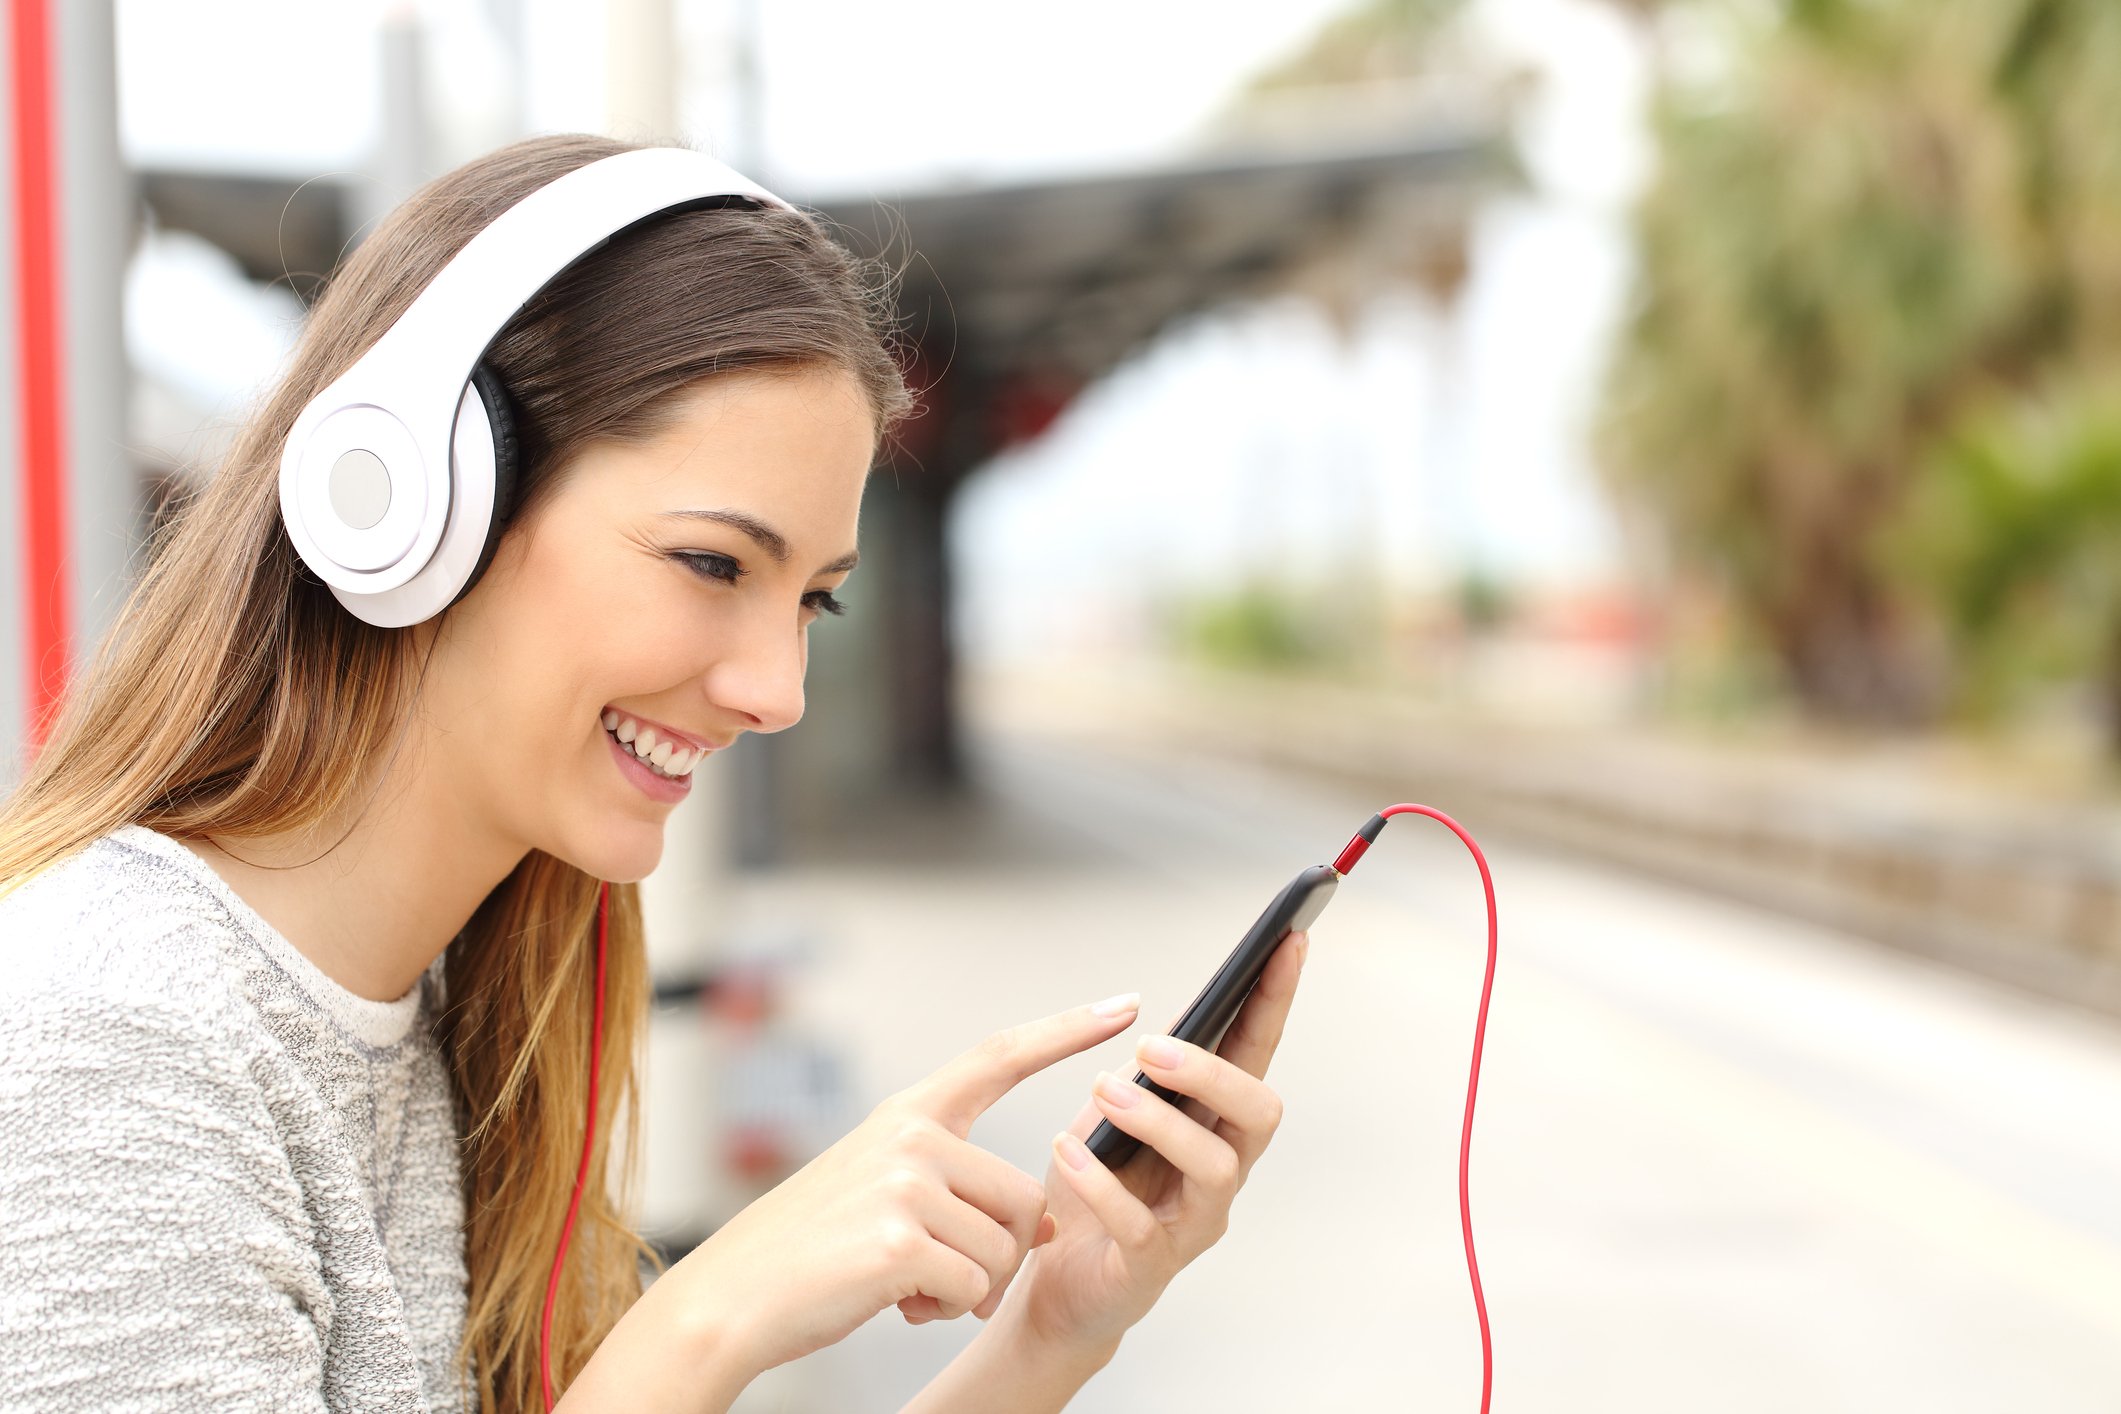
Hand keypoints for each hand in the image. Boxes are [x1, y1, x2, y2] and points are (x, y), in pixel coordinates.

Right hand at [657, 994, 1140, 1374]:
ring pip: (1006, 1250)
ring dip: (971, 1289)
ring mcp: (905, 1183)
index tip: (1124, 1004)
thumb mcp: (886, 1196)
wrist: (734, 1300)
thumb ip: (960, 1190)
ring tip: (907, 1286)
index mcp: (908, 1115)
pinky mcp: (902, 1240)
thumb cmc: (813, 1253)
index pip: (1001, 1056)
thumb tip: (1049, 1223)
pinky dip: (945, 1310)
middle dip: (1000, 1254)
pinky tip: (894, 1301)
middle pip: (1026, 1199)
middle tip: (936, 1275)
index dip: (1067, 1031)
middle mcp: (911, 1136)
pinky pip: (975, 1287)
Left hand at [1011, 928, 1307, 1352]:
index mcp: (1214, 1123)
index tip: (1288, 940)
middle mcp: (1220, 1171)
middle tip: (1152, 1049)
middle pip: (1259, 1112)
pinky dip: (1102, 1183)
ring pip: (1215, 1166)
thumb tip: (1152, 1023)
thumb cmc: (1089, 1191)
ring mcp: (1193, 1222)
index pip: (1257, 1052)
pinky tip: (1067, 1152)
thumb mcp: (1109, 1115)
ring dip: (1158, 1121)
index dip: (1275, 998)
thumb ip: (1139, 1075)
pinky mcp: (1152, 1266)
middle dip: (1212, 1073)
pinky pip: (1142, 1226)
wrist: (1054, 1283)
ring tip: (1102, 1093)